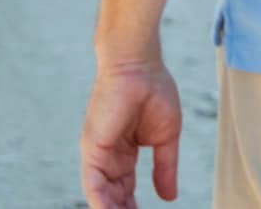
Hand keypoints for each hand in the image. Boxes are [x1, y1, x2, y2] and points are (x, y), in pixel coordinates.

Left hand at [80, 58, 181, 208]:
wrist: (140, 66)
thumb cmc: (154, 91)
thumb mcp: (167, 137)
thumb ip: (165, 168)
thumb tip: (169, 197)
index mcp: (123, 152)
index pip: (125, 188)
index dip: (132, 206)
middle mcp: (107, 156)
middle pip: (113, 195)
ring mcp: (97, 153)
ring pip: (101, 194)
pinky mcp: (91, 149)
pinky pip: (93, 184)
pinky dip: (102, 202)